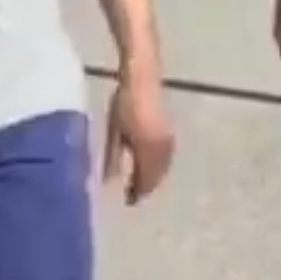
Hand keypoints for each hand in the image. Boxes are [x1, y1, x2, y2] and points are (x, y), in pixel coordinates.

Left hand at [103, 73, 174, 205]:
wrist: (142, 78)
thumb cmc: (125, 104)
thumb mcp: (115, 133)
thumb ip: (113, 159)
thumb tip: (111, 182)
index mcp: (148, 149)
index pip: (146, 179)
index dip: (138, 192)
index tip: (128, 201)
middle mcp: (162, 148)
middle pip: (156, 175)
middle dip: (147, 186)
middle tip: (135, 194)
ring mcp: (169, 140)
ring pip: (163, 166)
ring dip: (154, 176)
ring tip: (142, 182)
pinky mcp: (170, 132)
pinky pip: (167, 156)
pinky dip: (160, 165)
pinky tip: (151, 164)